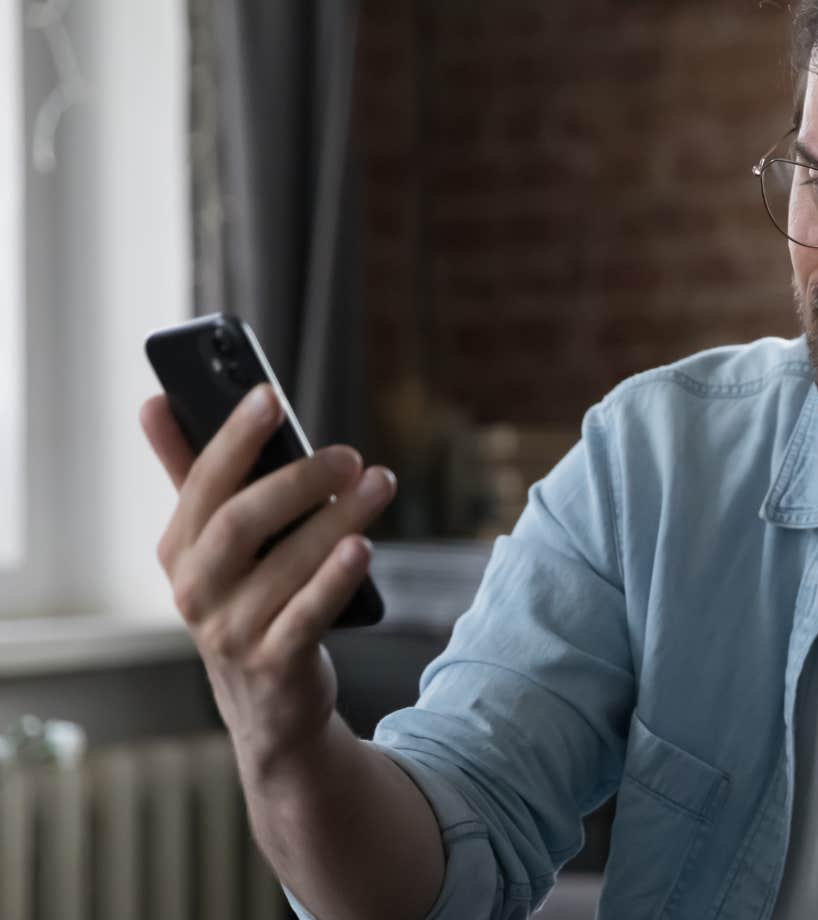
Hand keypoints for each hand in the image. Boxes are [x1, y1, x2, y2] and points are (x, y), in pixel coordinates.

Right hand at [140, 385, 395, 778]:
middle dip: (296, 480)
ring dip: (336, 520)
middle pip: (240, 523)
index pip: (202, 485)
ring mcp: (231, 632)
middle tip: (349, 454)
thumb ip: (192, 475)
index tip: (269, 395)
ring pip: (284, 566)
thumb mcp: (214, 546)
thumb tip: (155, 402)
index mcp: (178, 551)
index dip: (233, 438)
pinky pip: (306, 616)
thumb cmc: (247, 600)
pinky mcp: (274, 664)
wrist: (269, 704)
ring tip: (379, 484)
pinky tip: (364, 546)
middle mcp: (195, 591)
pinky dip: (335, 579)